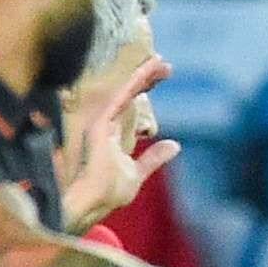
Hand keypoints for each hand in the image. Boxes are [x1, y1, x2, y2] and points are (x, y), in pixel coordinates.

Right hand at [61, 55, 180, 224]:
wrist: (92, 204)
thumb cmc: (107, 194)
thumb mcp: (136, 173)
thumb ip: (153, 158)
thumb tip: (175, 145)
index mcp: (112, 134)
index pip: (132, 105)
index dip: (146, 88)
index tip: (164, 74)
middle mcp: (106, 124)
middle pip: (130, 94)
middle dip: (148, 77)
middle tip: (166, 64)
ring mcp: (102, 122)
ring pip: (127, 91)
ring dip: (145, 75)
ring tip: (164, 62)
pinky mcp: (101, 123)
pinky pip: (123, 96)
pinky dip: (136, 82)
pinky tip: (149, 69)